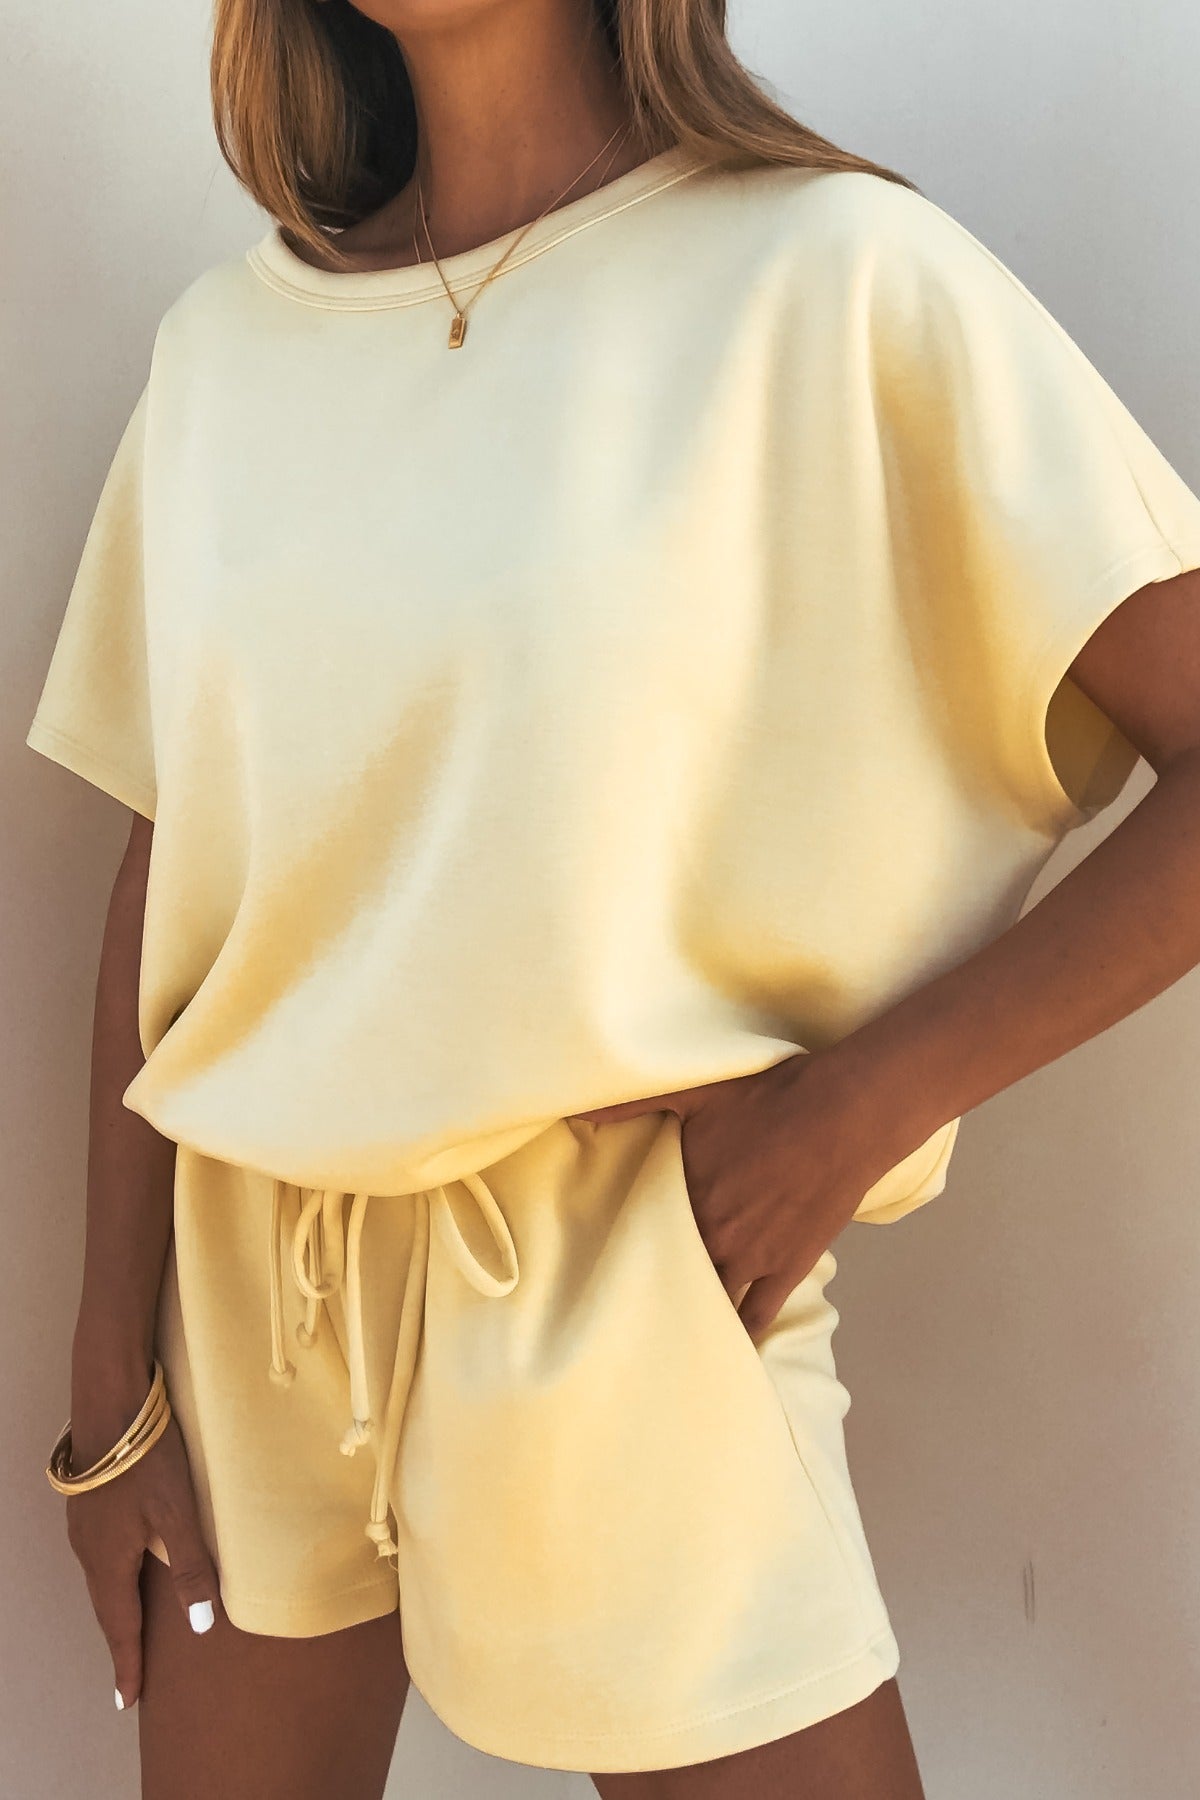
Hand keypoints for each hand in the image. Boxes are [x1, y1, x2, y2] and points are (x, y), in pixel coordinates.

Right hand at [64, 1374, 220, 1710]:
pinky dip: (114, 1576)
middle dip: (120, 1641)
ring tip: (131, 1629)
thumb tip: (199, 1625)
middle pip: (107, 1606)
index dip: (127, 1665)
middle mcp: (89, 1550)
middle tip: (132, 1674)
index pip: (120, 1627)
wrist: (109, 1401)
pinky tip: (127, 1569)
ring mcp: (83, 1525)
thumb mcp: (177, 1512)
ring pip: (102, 1579)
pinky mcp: (88, 1502)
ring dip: (117, 1607)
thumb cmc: (147, 1457)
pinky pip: (101, 1555)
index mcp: (109, 1561)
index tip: (128, 1701)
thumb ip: (190, 1566)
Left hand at [574, 1051, 904, 1338]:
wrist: (845, 1114)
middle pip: (668, 1271)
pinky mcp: (787, 1269)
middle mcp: (710, 1232)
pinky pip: (756, 1315)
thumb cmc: (772, 1096)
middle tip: (620, 1311)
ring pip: (708, 1298)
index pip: (638, 1231)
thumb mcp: (697, 1092)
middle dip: (648, 1286)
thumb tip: (577, 1110)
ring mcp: (750, 1257)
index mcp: (683, 1190)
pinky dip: (739, 1335)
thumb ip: (634, 1104)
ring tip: (661, 1338)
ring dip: (688, 1314)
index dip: (621, 1245)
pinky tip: (721, 1350)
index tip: (598, 1262)